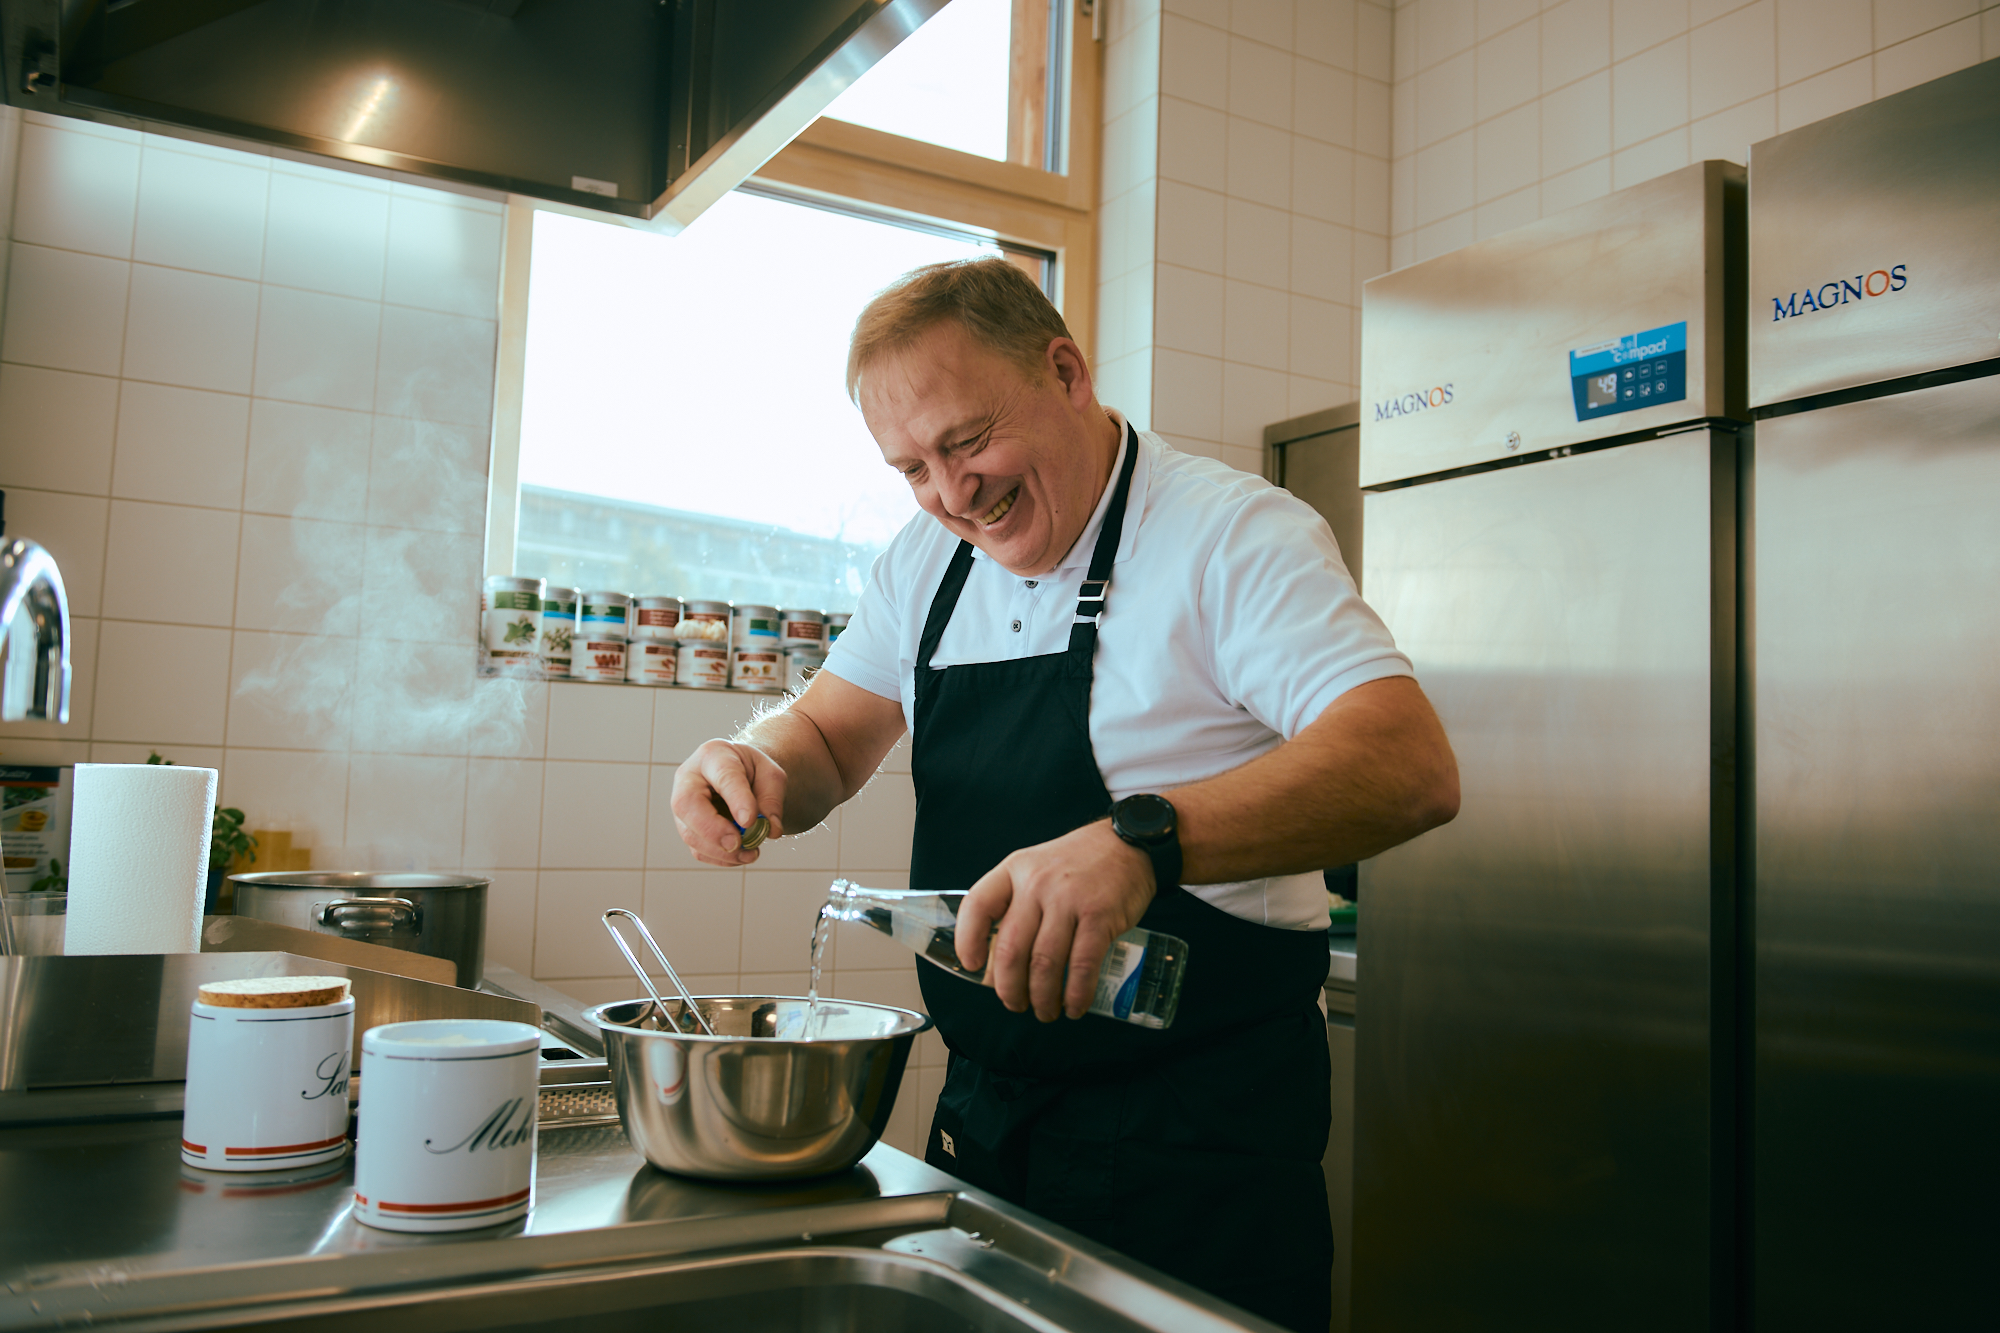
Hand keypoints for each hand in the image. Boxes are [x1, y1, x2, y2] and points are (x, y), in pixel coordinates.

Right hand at [671, 740, 787, 866]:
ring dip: (721, 851)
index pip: (723, 776)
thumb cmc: (753, 773)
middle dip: (712, 830)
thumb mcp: (771, 776)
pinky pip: (698, 850)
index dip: (736, 799)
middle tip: (738, 844)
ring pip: (690, 833)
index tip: (750, 821)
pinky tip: (741, 855)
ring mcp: (683, 806)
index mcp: (714, 755)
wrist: (740, 776)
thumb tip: (770, 830)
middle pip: (687, 804)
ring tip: (751, 852)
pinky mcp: (687, 828)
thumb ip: (772, 799)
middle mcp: (689, 779)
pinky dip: (721, 858)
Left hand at [956, 820, 1155, 1021]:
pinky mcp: (1099, 916)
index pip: (977, 906)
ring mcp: (1068, 900)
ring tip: (1046, 1010)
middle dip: (1009, 988)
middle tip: (1015, 1004)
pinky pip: (1081, 965)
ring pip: (1044, 964)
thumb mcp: (1037, 867)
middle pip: (1011, 949)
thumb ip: (1017, 902)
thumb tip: (1001, 960)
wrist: (1128, 843)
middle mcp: (1037, 884)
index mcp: (1015, 870)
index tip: (973, 967)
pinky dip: (1076, 993)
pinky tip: (1074, 1005)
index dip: (968, 941)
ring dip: (1042, 997)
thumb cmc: (1079, 862)